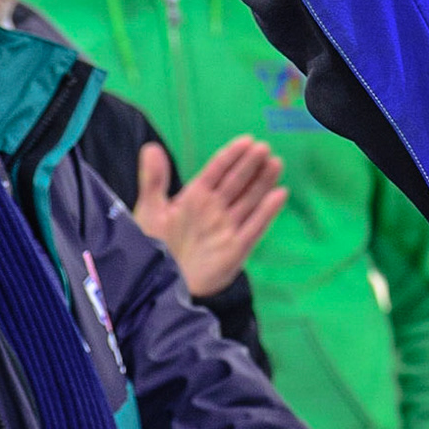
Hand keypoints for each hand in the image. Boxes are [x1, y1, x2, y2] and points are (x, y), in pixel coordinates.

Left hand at [129, 136, 286, 297]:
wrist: (159, 287)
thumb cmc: (154, 249)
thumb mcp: (150, 211)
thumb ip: (153, 180)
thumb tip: (151, 147)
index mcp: (195, 198)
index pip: (217, 171)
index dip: (231, 156)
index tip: (247, 140)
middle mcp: (215, 209)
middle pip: (237, 182)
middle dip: (250, 165)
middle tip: (264, 148)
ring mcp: (228, 228)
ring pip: (250, 200)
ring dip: (263, 182)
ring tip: (275, 162)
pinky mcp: (236, 248)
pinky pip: (255, 227)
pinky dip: (267, 212)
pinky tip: (279, 194)